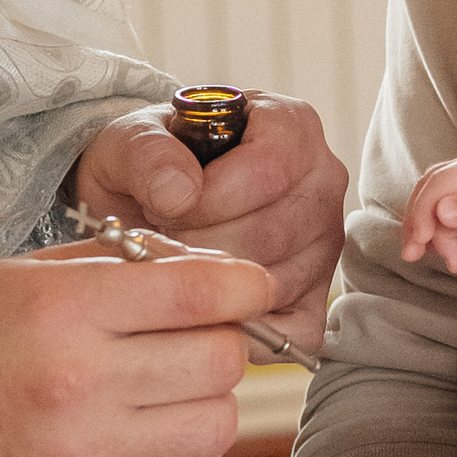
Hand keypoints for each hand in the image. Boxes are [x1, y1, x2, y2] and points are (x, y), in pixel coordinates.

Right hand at [0, 242, 273, 456]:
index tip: (254, 286)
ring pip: (217, 422)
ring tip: (168, 390)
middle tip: (194, 339)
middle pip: (221, 358)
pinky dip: (185, 452)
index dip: (246, 284)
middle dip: (222, 341)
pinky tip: (149, 434)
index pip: (199, 291)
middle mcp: (85, 382)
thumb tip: (201, 266)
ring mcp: (92, 453)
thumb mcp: (11, 276)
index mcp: (65, 311)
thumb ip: (109, 266)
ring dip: (207, 401)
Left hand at [74, 95, 346, 346]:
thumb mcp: (131, 141)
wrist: (149, 202)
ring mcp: (325, 242)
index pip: (266, 172)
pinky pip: (289, 330)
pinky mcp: (316, 296)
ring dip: (211, 285)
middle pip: (269, 233)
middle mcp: (322, 181)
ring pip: (274, 283)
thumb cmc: (152, 165)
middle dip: (200, 245)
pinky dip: (237, 329)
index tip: (165, 206)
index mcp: (291, 126)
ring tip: (180, 260)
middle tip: (163, 239)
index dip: (207, 199)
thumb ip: (148, 154)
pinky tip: (200, 308)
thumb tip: (178, 193)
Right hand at [401, 148, 456, 274]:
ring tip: (448, 259)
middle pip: (430, 188)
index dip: (421, 214)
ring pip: (436, 196)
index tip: (420, 245)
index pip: (437, 184)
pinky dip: (442, 226)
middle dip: (418, 223)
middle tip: (416, 257)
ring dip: (430, 228)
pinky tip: (450, 248)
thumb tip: (441, 209)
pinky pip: (448, 202)